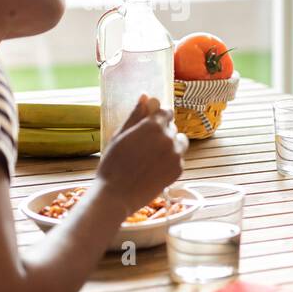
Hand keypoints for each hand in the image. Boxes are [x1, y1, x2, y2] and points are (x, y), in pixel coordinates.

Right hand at [95, 95, 183, 212]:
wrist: (116, 194)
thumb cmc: (113, 163)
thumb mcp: (120, 135)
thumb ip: (136, 115)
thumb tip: (146, 96)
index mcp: (153, 125)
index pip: (166, 112)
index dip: (159, 116)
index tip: (151, 123)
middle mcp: (168, 138)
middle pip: (172, 127)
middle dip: (161, 132)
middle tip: (144, 146)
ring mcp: (176, 154)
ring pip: (179, 142)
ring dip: (171, 144)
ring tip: (152, 156)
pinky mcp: (179, 169)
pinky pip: (179, 158)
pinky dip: (170, 160)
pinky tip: (154, 168)